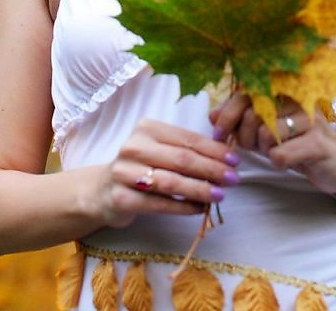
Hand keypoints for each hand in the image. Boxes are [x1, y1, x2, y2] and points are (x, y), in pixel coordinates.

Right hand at [99, 119, 240, 227]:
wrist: (100, 191)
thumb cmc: (138, 167)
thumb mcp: (157, 148)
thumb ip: (183, 149)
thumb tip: (224, 158)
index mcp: (147, 128)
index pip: (187, 139)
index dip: (214, 150)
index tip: (235, 160)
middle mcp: (134, 146)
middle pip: (182, 159)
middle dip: (212, 170)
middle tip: (234, 179)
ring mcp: (125, 172)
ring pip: (172, 182)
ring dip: (200, 190)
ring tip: (220, 196)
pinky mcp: (122, 198)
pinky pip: (160, 204)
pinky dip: (183, 207)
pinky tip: (199, 209)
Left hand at [209, 94, 335, 195]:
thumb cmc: (300, 144)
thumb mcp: (268, 129)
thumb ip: (242, 119)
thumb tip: (212, 115)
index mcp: (285, 91)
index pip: (246, 94)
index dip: (228, 114)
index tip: (219, 133)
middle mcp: (298, 99)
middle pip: (253, 115)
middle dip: (246, 137)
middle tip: (253, 147)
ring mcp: (310, 120)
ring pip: (266, 134)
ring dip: (264, 150)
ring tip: (274, 152)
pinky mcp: (318, 143)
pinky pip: (279, 155)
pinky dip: (278, 163)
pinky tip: (288, 161)